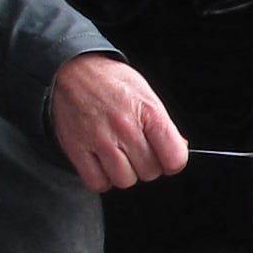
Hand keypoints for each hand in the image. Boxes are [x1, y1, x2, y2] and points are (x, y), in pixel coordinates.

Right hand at [49, 54, 187, 192]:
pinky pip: (97, 182)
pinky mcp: (77, 149)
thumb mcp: (146, 94)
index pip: (175, 158)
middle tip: (137, 149)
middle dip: (147, 164)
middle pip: (150, 172)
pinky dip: (102, 178)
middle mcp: (125, 127)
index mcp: (148, 111)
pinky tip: (103, 162)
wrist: (73, 70)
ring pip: (125, 181)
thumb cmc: (112, 81)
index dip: (173, 161)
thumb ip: (163, 125)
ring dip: (124, 173)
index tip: (166, 157)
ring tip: (119, 155)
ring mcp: (100, 140)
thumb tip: (179, 149)